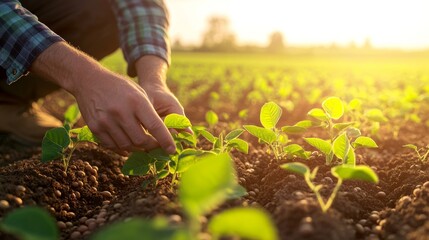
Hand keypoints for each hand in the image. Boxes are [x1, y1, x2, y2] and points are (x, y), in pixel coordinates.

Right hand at [31, 42, 175, 153]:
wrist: (88, 80)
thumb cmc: (119, 86)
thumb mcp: (139, 92)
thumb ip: (149, 113)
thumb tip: (162, 134)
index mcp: (136, 101)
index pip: (155, 126)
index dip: (165, 140)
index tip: (172, 150)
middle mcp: (121, 112)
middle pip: (141, 140)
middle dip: (151, 146)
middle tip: (156, 146)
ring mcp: (106, 121)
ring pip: (127, 146)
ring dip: (137, 148)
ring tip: (142, 145)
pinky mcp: (95, 127)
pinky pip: (112, 146)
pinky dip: (122, 148)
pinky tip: (128, 144)